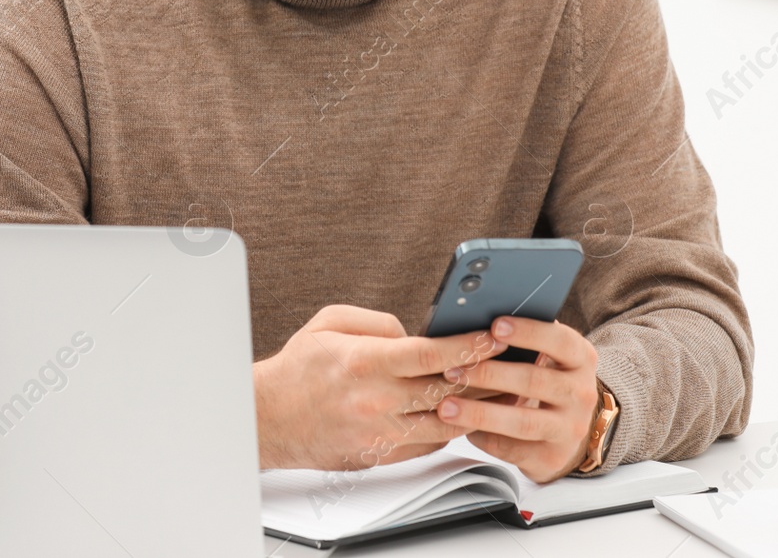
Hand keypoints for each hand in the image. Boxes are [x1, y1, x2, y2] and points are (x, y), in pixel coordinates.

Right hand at [253, 304, 507, 470]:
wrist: (268, 418)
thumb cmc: (298, 368)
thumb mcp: (330, 322)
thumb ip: (378, 321)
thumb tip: (414, 332)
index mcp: (365, 362)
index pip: (431, 354)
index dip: (469, 345)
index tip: (493, 336)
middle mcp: (375, 400)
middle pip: (446, 390)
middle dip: (483, 375)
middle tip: (509, 362)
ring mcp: (378, 432)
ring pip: (444, 423)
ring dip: (474, 407)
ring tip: (497, 391)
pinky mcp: (379, 455)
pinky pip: (427, 444)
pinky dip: (448, 429)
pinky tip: (461, 414)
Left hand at [434, 316, 599, 482]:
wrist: (570, 431)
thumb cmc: (547, 382)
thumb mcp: (549, 358)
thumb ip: (526, 342)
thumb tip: (478, 322)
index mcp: (580, 359)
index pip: (559, 341)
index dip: (528, 332)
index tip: (495, 326)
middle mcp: (581, 393)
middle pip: (534, 381)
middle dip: (489, 374)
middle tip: (453, 370)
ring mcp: (570, 428)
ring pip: (522, 421)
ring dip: (480, 413)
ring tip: (446, 406)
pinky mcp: (553, 457)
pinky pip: (513, 448)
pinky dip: (484, 437)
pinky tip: (462, 429)